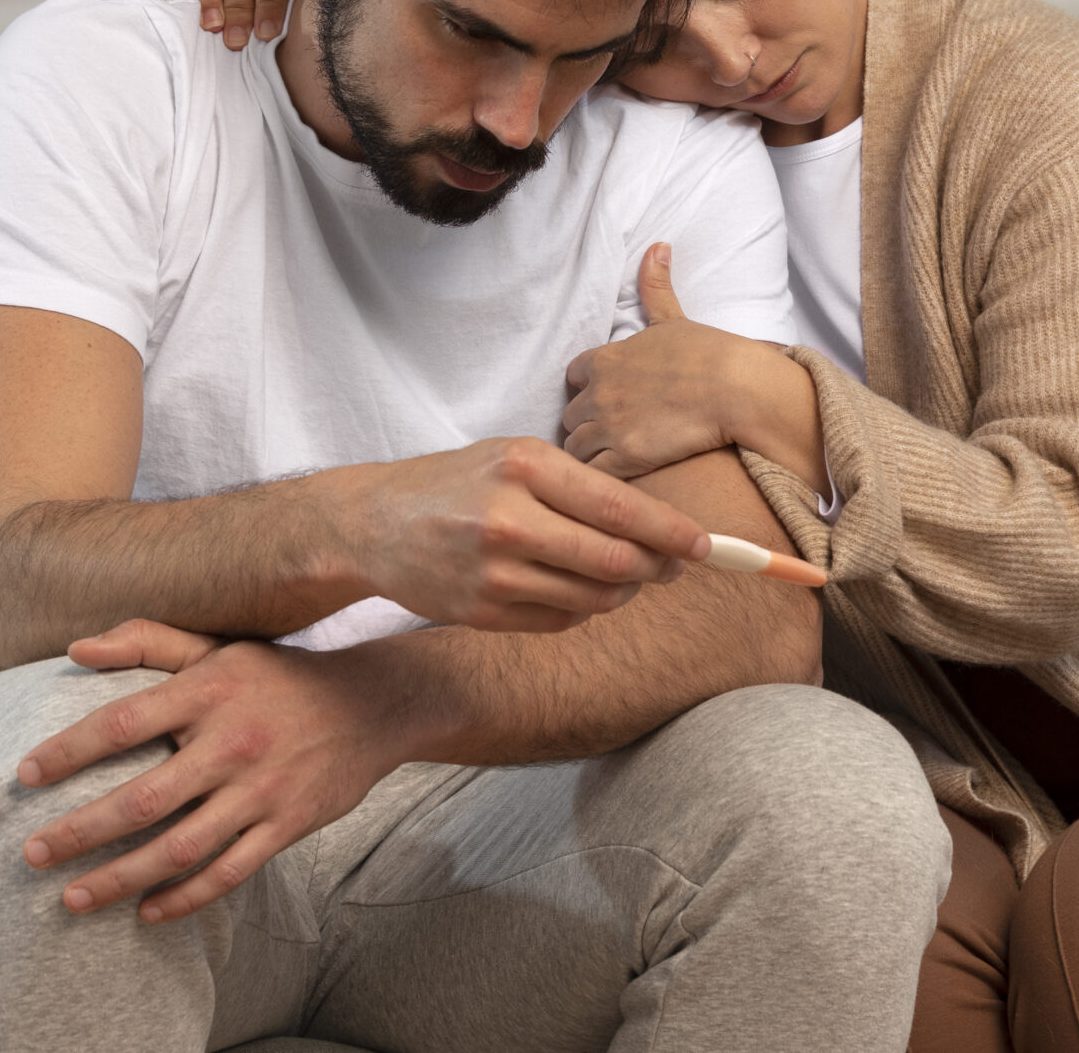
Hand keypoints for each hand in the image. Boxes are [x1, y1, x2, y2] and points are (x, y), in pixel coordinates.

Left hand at [15, 627, 408, 922]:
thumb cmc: (282, 677)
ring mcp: (263, 789)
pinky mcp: (289, 824)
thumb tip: (75, 648)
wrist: (377, 703)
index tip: (24, 775)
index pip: (123, 722)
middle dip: (80, 833)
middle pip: (143, 799)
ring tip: (72, 899)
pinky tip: (147, 911)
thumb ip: (148, 642)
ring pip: (181, 848)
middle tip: (32, 855)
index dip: (68, 751)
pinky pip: (229, 872)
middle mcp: (234, 742)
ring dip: (120, 878)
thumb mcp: (219, 648)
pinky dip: (184, 898)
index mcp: (210, 692)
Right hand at [342, 437, 712, 630]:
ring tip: (628, 575)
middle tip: (675, 566)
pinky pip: (560, 620)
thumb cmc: (459, 481)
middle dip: (659, 568)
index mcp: (526, 467)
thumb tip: (659, 523)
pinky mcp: (481, 612)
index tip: (706, 545)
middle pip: (616, 560)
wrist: (373, 523)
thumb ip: (583, 486)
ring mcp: (493, 572)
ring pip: (594, 597)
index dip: (673, 532)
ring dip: (624, 592)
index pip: (622, 508)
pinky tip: (580, 589)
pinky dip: (584, 608)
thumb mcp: (518, 457)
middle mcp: (510, 520)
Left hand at [563, 244, 764, 477]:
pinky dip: (604, 476)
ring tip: (620, 457)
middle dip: (588, 423)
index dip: (591, 388)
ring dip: (593, 453)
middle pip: (570, 415)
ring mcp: (608, 426)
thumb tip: (657, 246)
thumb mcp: (675, 318)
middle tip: (616, 432)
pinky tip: (627, 474)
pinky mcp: (624, 457)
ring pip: (575, 448)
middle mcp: (598, 392)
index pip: (574, 376)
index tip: (612, 397)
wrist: (736, 388)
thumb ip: (656, 287)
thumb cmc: (710, 353)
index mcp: (605, 359)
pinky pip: (594, 474)